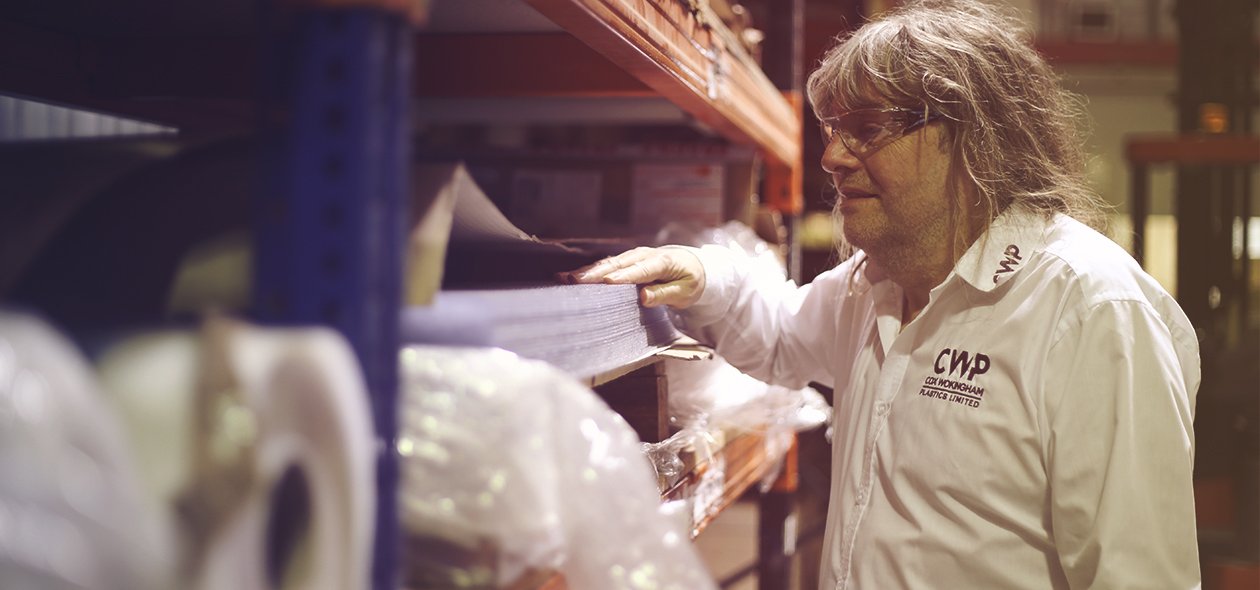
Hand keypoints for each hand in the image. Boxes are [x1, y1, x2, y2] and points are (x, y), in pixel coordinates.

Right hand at [556, 247, 704, 308]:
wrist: (694, 266)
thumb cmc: (691, 281)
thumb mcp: (685, 292)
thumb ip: (665, 295)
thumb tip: (645, 297)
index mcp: (663, 262)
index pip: (641, 270)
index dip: (624, 276)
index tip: (607, 282)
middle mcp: (646, 255)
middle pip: (617, 264)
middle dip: (594, 273)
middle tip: (573, 280)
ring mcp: (635, 256)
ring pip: (608, 263)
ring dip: (586, 271)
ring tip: (565, 278)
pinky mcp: (628, 260)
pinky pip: (608, 264)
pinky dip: (591, 270)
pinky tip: (574, 277)